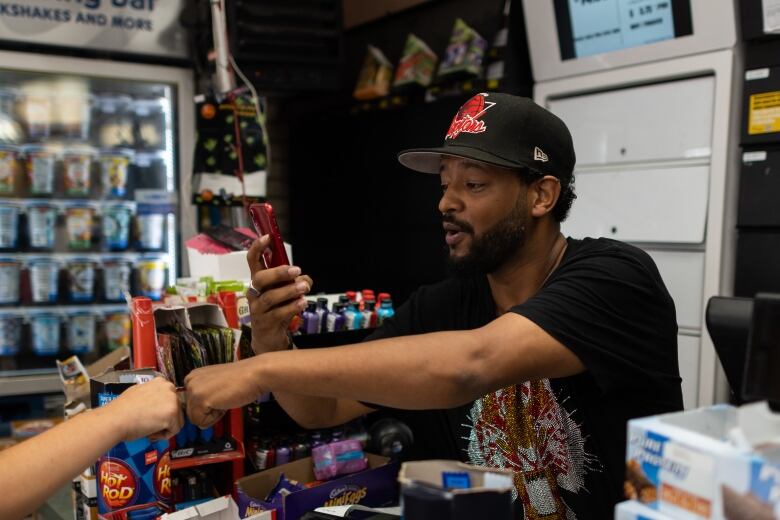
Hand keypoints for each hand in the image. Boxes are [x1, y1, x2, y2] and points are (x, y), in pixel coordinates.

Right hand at [105, 377, 183, 441]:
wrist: (115, 419)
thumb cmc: (122, 410)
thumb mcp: (138, 393)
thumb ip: (151, 395)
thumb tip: (156, 403)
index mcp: (161, 382)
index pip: (169, 400)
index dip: (159, 412)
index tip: (147, 416)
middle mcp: (170, 388)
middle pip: (176, 410)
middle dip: (163, 420)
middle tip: (147, 424)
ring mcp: (173, 399)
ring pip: (177, 420)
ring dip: (164, 428)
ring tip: (148, 429)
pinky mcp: (173, 413)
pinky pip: (175, 430)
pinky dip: (164, 436)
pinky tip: (150, 433)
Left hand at [184, 359, 263, 427]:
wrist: (254, 374)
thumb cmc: (241, 380)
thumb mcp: (216, 387)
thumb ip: (206, 400)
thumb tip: (200, 423)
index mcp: (193, 376)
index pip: (191, 403)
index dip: (208, 405)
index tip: (221, 394)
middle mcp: (190, 381)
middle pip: (191, 411)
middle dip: (209, 411)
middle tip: (224, 397)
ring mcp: (194, 390)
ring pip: (195, 418)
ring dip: (212, 415)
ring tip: (225, 399)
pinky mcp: (200, 400)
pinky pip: (201, 422)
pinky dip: (214, 418)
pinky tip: (225, 403)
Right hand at [247, 236, 312, 354]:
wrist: (269, 338)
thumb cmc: (277, 310)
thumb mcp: (288, 293)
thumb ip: (297, 283)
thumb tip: (305, 279)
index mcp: (259, 281)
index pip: (252, 261)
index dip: (257, 248)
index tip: (268, 237)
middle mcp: (254, 293)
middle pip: (260, 278)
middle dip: (278, 272)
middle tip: (296, 270)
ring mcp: (257, 309)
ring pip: (270, 297)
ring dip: (289, 290)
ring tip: (304, 288)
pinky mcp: (264, 323)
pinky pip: (278, 313)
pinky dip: (292, 307)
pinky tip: (302, 303)